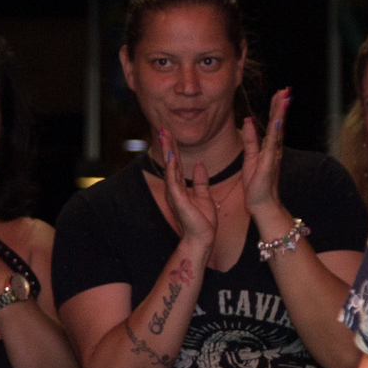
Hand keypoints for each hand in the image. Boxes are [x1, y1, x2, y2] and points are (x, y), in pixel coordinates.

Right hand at [157, 127, 217, 249]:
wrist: (202, 239)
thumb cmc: (202, 222)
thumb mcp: (204, 196)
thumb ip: (201, 181)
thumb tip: (199, 165)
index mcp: (181, 187)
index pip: (176, 163)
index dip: (174, 148)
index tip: (170, 133)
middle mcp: (175, 189)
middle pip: (170, 162)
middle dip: (167, 144)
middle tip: (163, 127)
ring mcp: (175, 194)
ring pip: (170, 167)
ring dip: (167, 150)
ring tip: (164, 135)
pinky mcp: (178, 200)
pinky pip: (174, 181)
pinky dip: (172, 167)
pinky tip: (171, 156)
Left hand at [241, 89, 288, 218]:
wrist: (261, 204)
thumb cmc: (257, 184)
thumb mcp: (250, 157)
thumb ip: (251, 139)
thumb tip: (248, 120)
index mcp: (270, 147)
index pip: (274, 123)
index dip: (276, 107)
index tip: (280, 92)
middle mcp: (274, 149)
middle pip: (278, 122)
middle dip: (281, 105)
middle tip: (286, 89)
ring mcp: (273, 156)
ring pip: (277, 130)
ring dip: (280, 113)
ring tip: (284, 97)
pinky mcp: (268, 164)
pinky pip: (272, 145)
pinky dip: (275, 132)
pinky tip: (277, 121)